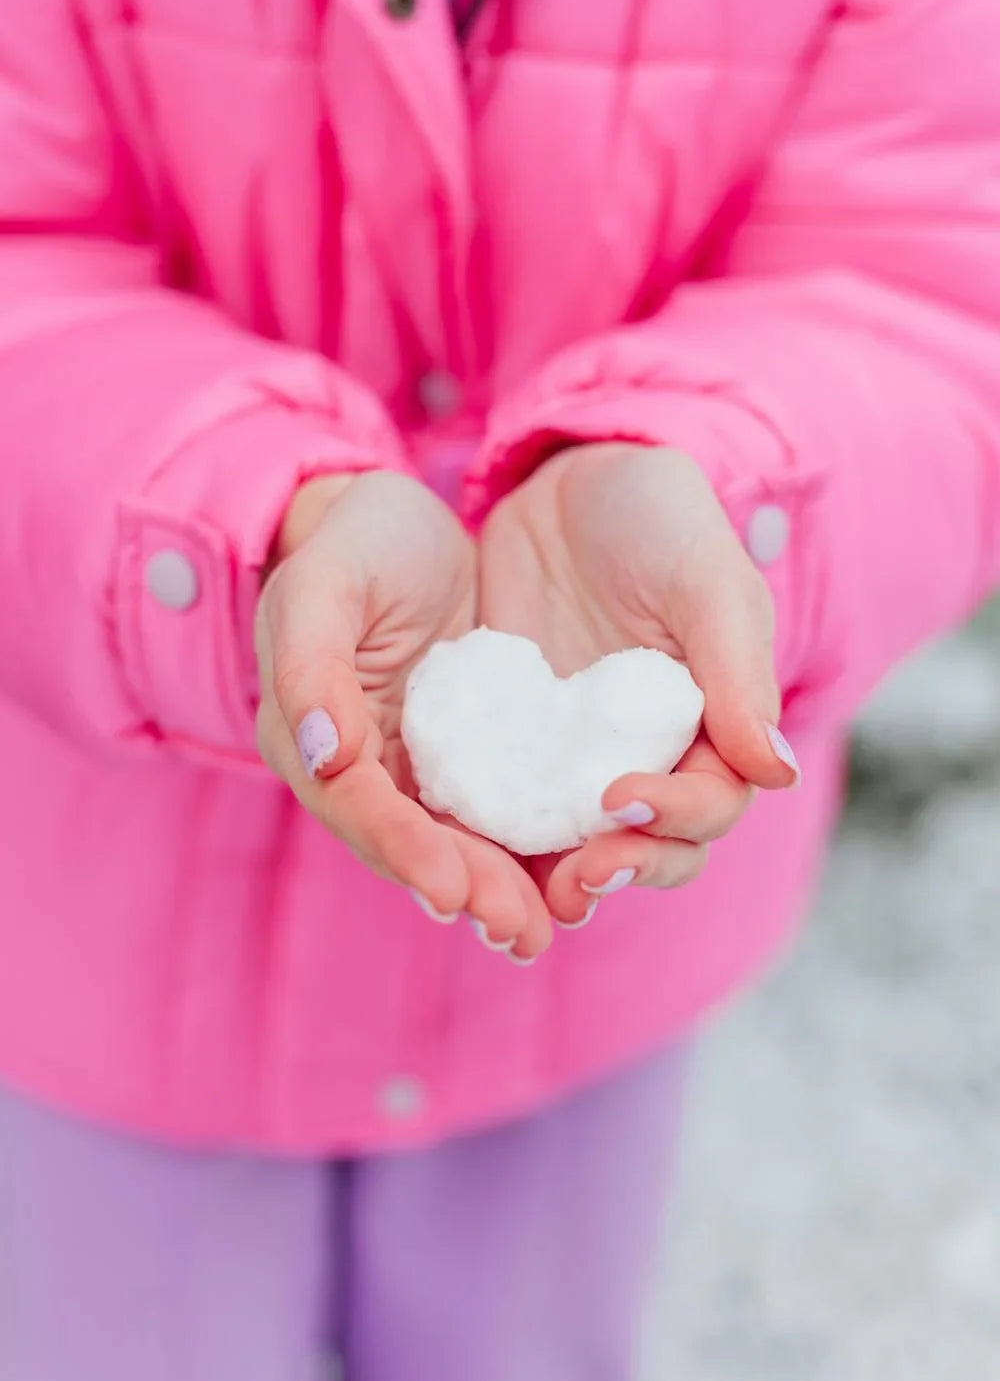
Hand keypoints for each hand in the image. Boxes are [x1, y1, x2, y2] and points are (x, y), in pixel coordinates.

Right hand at [255, 471, 552, 959]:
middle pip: (406, 842)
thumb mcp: (325, 584)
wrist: (389, 524)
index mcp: (308, 733)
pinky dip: (522, 847)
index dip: (402, 848)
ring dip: (495, 888)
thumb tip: (322, 754)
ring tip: (543, 929)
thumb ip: (310, 664)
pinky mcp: (460, 755)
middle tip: (519, 930)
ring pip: (451, 840)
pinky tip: (567, 876)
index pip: (355, 804)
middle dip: (463, 888)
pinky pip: (490, 809)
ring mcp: (409, 766)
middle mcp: (356, 767)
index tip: (453, 888)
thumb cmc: (350, 543)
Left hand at [479, 443, 797, 925]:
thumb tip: (776, 772)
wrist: (570, 479)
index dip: (675, 818)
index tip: (620, 801)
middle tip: (578, 878)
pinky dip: (496, 835)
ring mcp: (579, 752)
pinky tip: (465, 845)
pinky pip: (509, 801)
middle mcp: (649, 752)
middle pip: (651, 843)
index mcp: (713, 724)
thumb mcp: (704, 580)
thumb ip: (736, 673)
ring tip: (526, 901)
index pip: (709, 801)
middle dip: (623, 869)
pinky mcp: (516, 739)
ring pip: (580, 841)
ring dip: (560, 877)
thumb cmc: (657, 517)